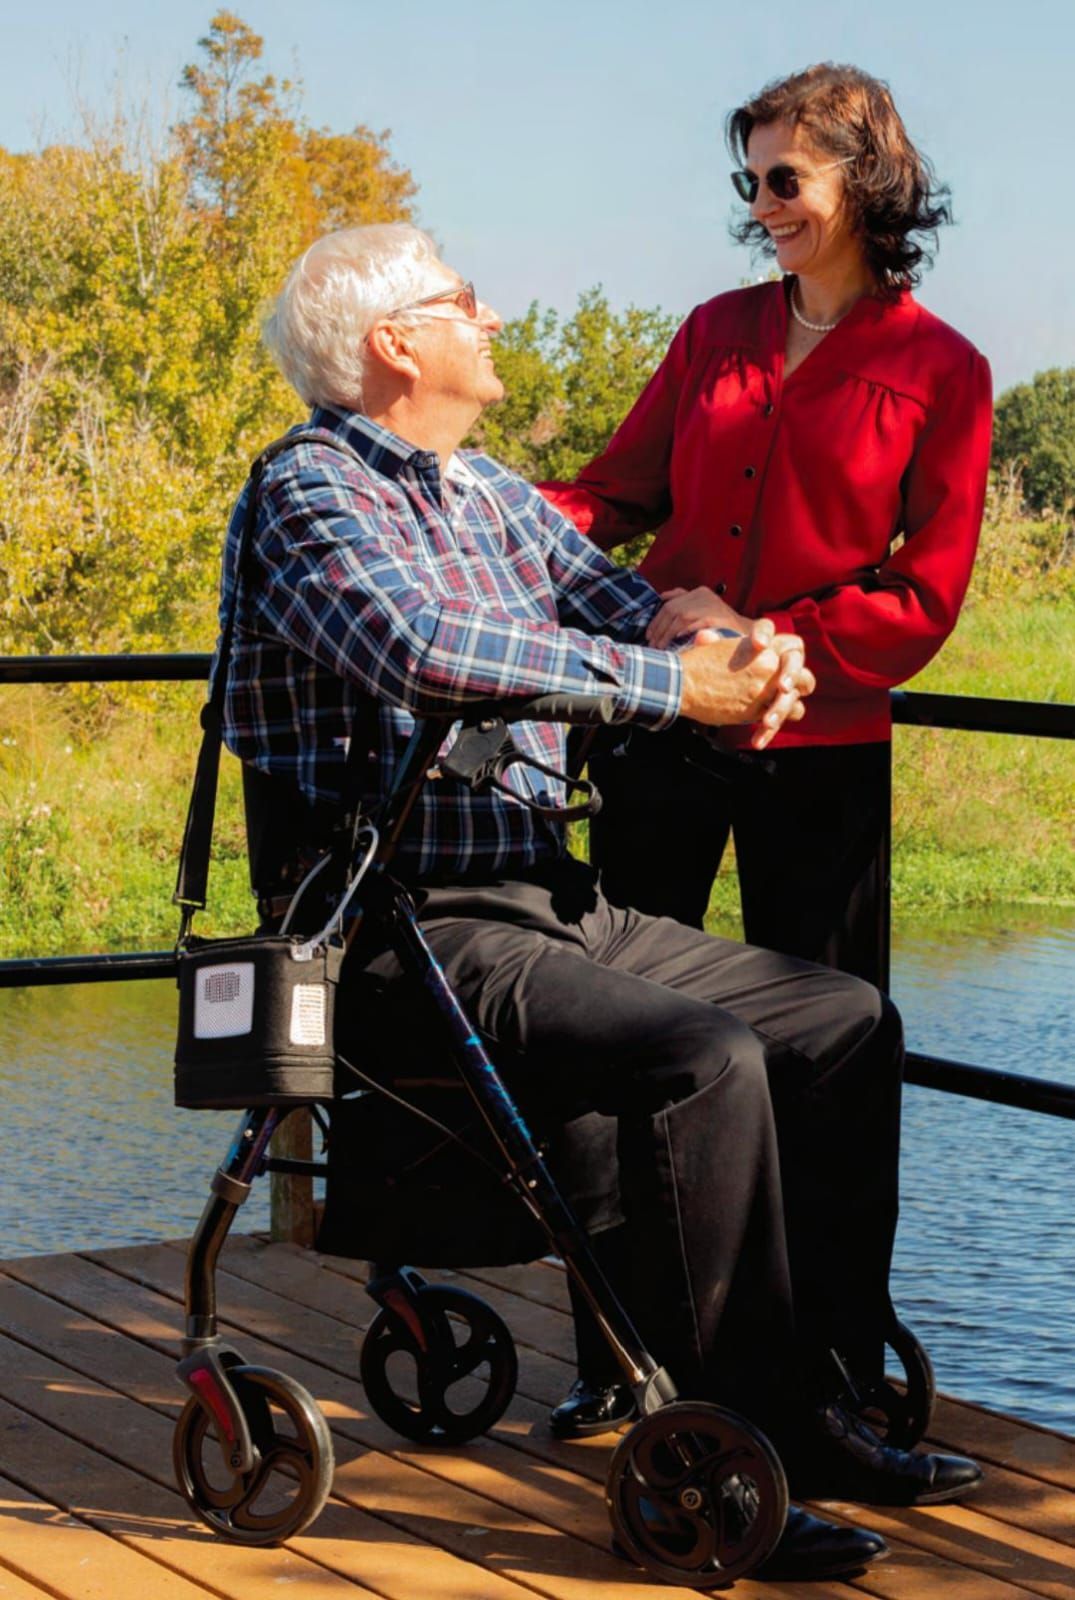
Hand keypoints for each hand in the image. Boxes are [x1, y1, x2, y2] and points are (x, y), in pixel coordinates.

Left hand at [647, 586, 751, 648]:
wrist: (750, 634)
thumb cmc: (722, 625)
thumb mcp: (703, 609)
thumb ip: (684, 601)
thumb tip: (662, 596)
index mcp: (700, 592)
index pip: (670, 603)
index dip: (657, 619)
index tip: (649, 634)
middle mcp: (705, 595)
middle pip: (672, 609)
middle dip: (659, 628)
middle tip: (652, 644)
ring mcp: (711, 606)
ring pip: (680, 616)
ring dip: (667, 634)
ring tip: (660, 647)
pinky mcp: (717, 618)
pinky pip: (695, 623)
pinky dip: (683, 632)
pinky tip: (676, 642)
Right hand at [679, 618, 813, 734]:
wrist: (681, 682)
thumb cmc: (696, 663)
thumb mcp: (718, 644)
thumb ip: (731, 646)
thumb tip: (712, 638)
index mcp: (762, 647)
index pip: (794, 647)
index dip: (793, 656)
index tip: (786, 664)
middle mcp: (768, 667)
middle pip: (804, 677)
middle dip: (801, 685)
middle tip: (789, 690)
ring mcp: (763, 691)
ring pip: (794, 703)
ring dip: (788, 709)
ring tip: (776, 713)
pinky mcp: (754, 712)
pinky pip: (774, 722)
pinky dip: (769, 728)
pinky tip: (761, 732)